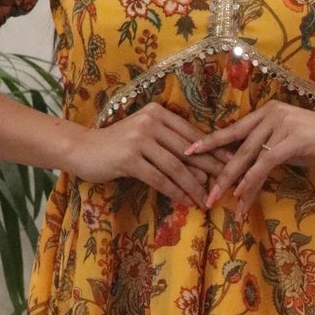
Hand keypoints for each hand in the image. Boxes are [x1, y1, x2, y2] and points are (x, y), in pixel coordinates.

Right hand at [60, 101, 232, 205]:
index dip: (214, 151)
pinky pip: (159, 178)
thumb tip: (203, 167)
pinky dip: (176, 192)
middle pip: (188, 150)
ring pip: (175, 167)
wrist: (82, 149)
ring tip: (207, 200)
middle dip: (210, 170)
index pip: (192, 134)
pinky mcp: (129, 158)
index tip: (232, 165)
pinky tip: (186, 202)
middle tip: (226, 186)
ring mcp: (139, 139)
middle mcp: (150, 122)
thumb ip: (170, 145)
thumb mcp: (145, 137)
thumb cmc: (116, 145)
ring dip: (194, 186)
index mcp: (158, 112)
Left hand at [182, 100, 314, 211]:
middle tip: (203, 193)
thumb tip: (249, 168)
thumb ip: (269, 151)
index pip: (233, 130)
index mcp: (266, 112)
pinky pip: (265, 162)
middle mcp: (270, 114)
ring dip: (231, 182)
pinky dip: (252, 180)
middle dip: (218, 172)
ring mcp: (281, 124)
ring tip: (218, 201)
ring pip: (247, 156)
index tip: (188, 153)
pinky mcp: (292, 138)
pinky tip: (242, 195)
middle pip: (236, 146)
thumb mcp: (290, 145)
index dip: (210, 142)